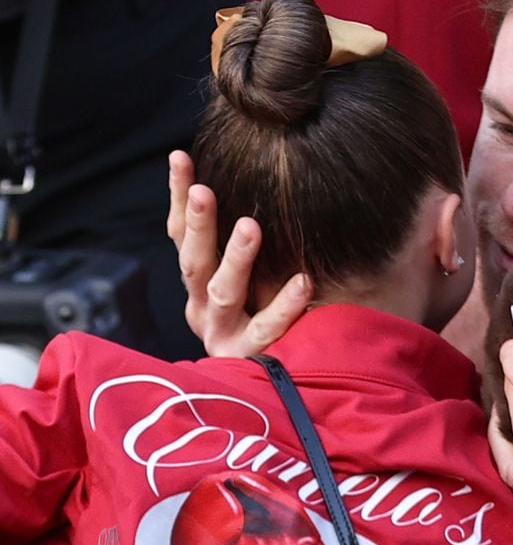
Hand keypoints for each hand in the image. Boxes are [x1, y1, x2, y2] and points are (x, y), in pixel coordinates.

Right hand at [167, 150, 312, 356]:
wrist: (272, 388)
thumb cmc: (265, 319)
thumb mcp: (248, 279)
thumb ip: (245, 241)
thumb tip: (256, 183)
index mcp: (196, 284)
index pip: (179, 235)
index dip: (177, 196)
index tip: (180, 155)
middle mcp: (202, 308)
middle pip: (194, 260)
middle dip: (198, 224)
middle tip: (204, 190)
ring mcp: (222, 335)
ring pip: (224, 293)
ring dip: (236, 258)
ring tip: (251, 226)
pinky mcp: (249, 360)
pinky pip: (268, 329)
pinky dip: (285, 305)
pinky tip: (303, 282)